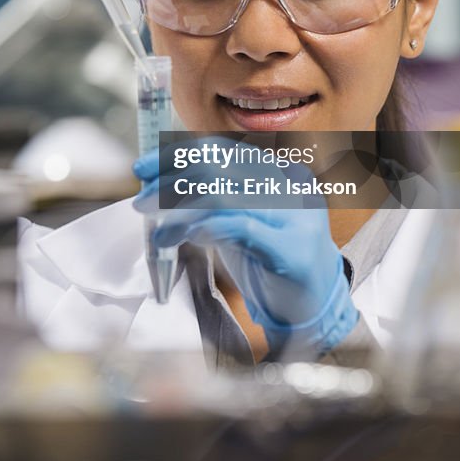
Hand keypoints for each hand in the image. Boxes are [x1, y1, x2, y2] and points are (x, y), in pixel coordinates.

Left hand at [133, 140, 357, 358]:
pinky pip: (237, 226)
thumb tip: (164, 181)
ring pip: (223, 193)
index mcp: (279, 173)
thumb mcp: (244, 222)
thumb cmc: (273, 264)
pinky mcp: (290, 249)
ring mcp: (294, 216)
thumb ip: (216, 198)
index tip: (144, 167)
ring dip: (177, 207)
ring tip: (155, 226)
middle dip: (170, 179)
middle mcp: (290, 186)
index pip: (222, 150)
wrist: (317, 310)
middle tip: (141, 197)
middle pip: (218, 167)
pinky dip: (200, 227)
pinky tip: (179, 237)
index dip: (178, 154)